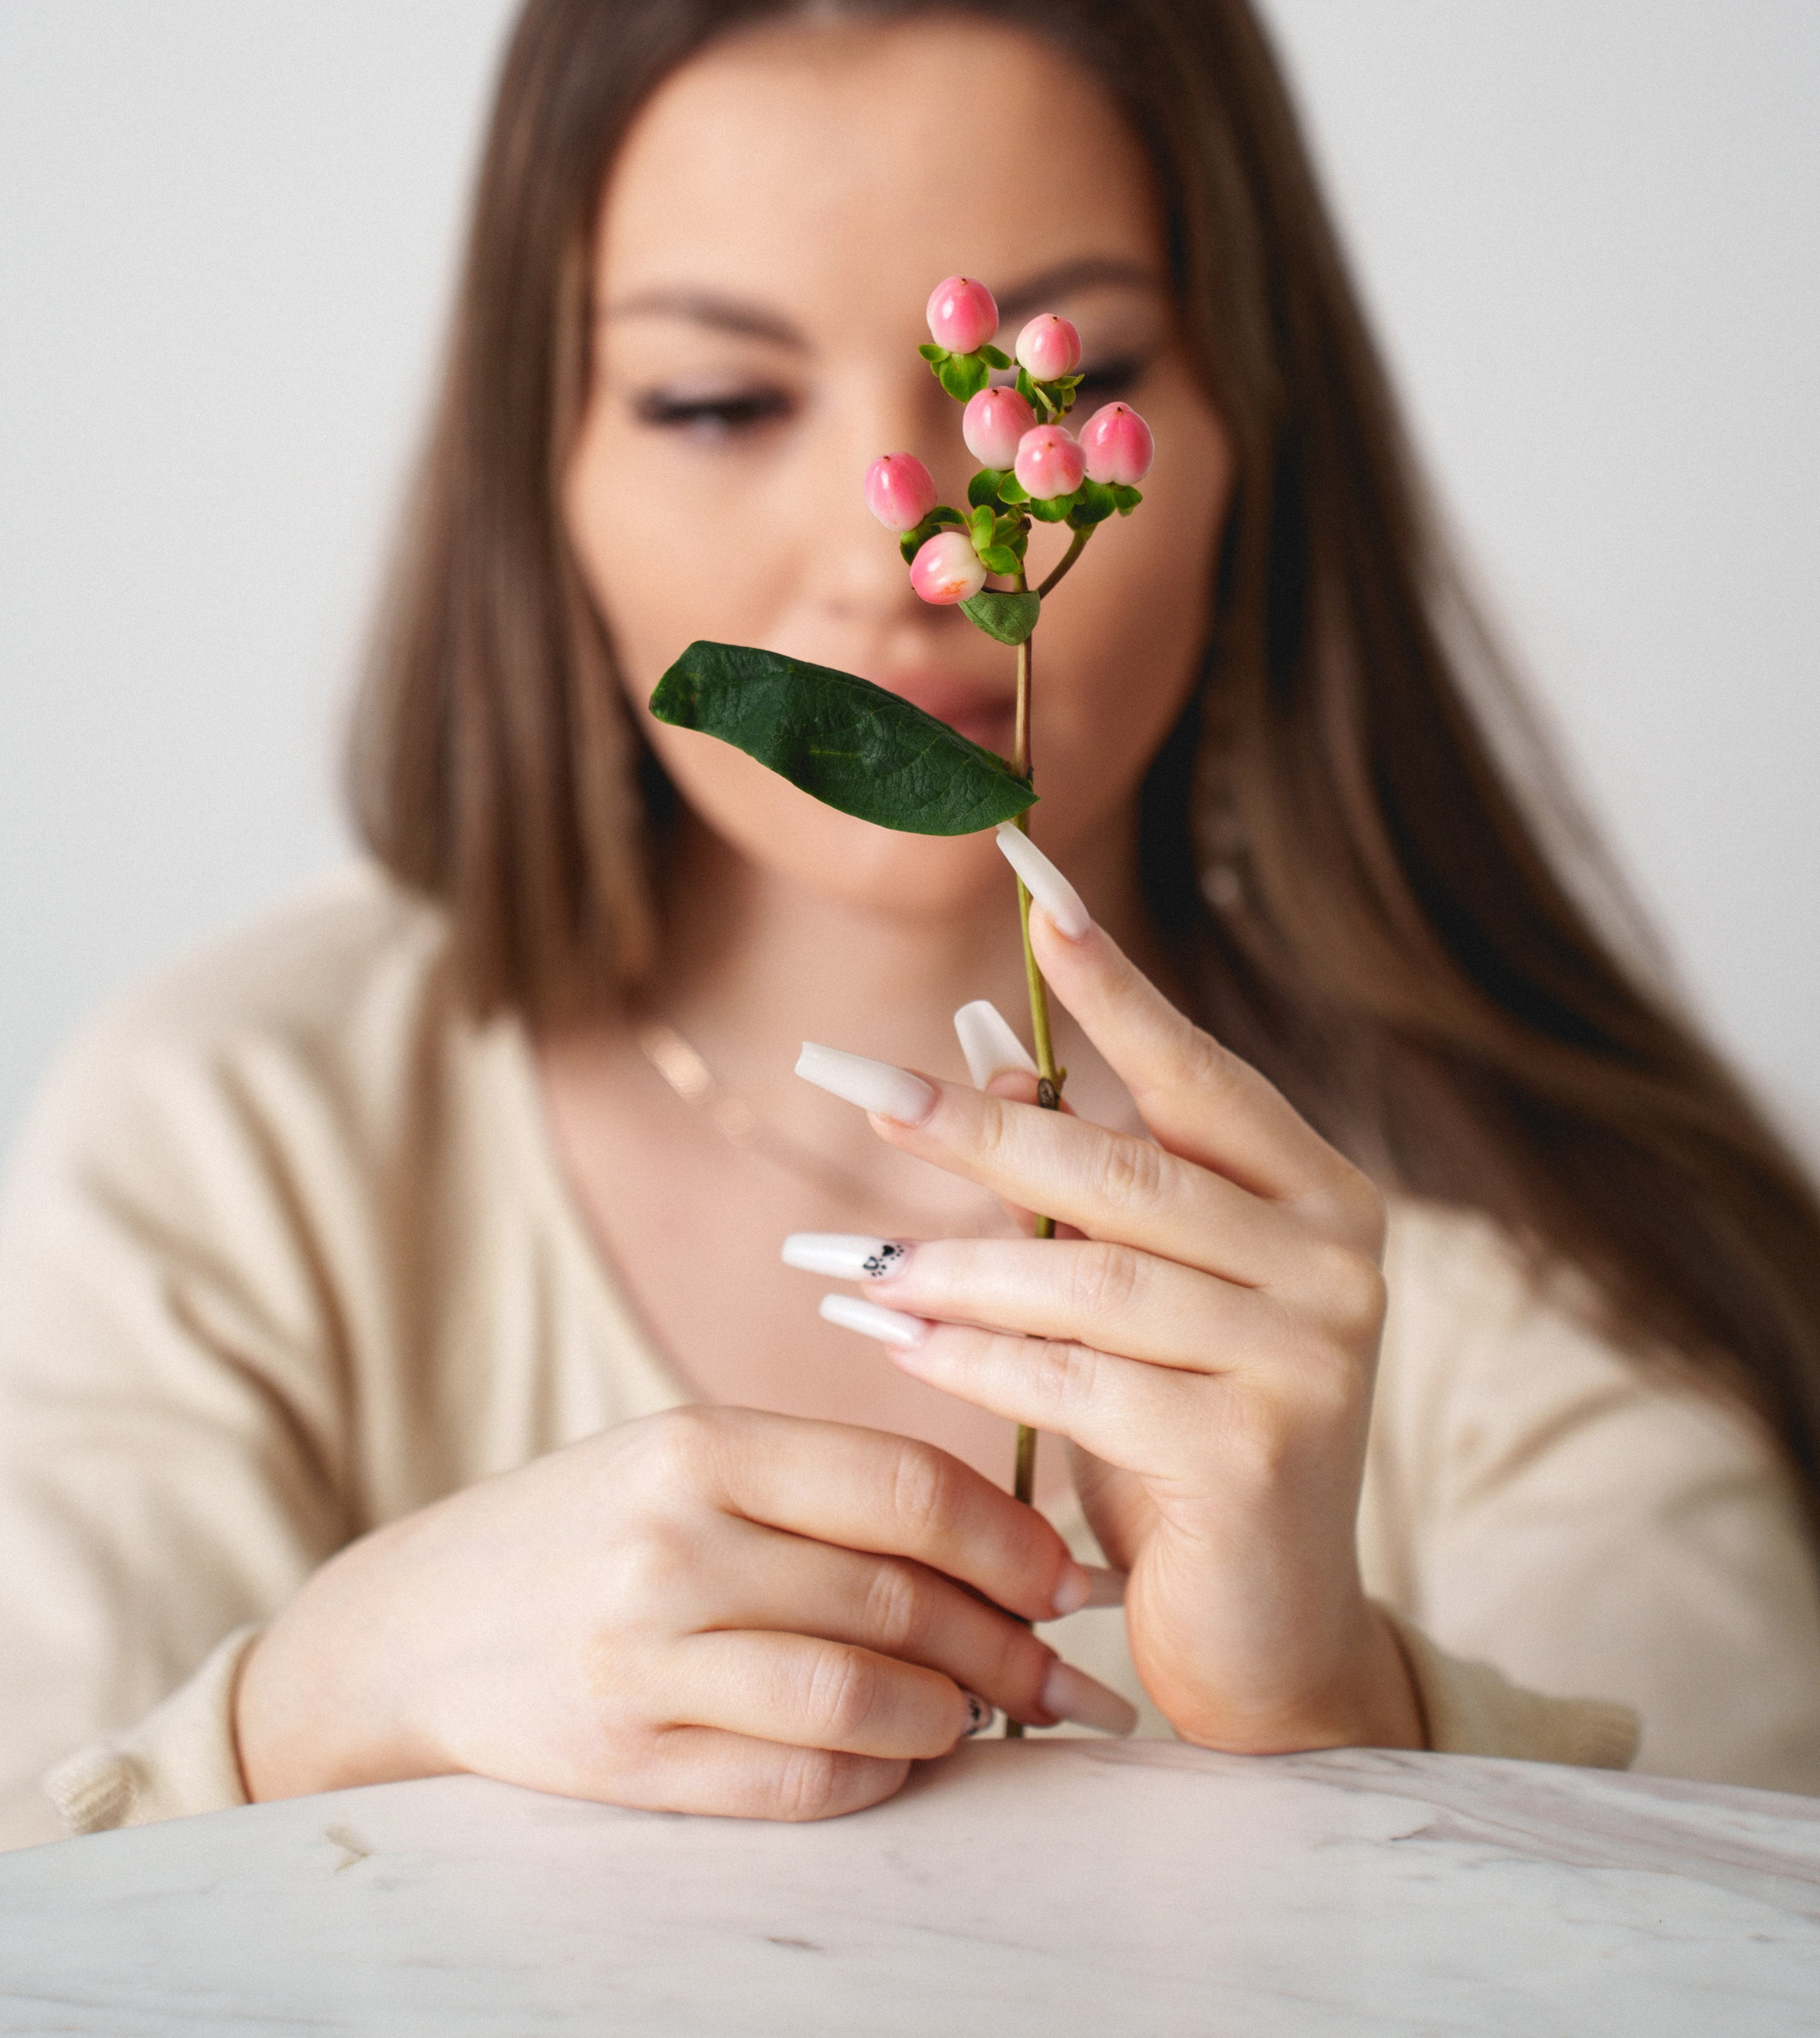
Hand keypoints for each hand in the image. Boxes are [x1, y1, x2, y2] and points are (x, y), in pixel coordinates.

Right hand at [236, 1406, 1131, 1820]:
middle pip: (898, 1599)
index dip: (1010, 1539)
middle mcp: (672, 1541)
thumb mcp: (685, 1458)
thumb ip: (823, 1484)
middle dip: (1009, 1646)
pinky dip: (873, 1775)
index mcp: (700, 1442)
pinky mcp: (620, 1759)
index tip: (1065, 1575)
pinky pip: (794, 1780)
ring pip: (860, 1696)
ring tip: (979, 1717)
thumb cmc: (588, 1530)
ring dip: (950, 1717)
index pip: (904, 1487)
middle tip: (1063, 1673)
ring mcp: (641, 1656)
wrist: (412, 1625)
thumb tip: (1004, 1542)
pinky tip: (897, 1758)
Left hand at [795, 894, 1422, 1755]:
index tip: (1031, 878)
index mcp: (1324, 1195)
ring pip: (1090, 1277)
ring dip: (953, 1265)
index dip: (1112, 981)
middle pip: (1123, 1168)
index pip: (1200, 1069)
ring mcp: (1314, 1354)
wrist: (1269, 1642)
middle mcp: (1340, 1259)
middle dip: (976, 1125)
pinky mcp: (1260, 1450)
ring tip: (846, 1266)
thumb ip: (1080, 1185)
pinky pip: (1075, 1381)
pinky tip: (891, 1343)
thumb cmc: (1188, 1442)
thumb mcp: (1137, 1301)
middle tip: (857, 1084)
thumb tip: (979, 1047)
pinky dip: (971, 1360)